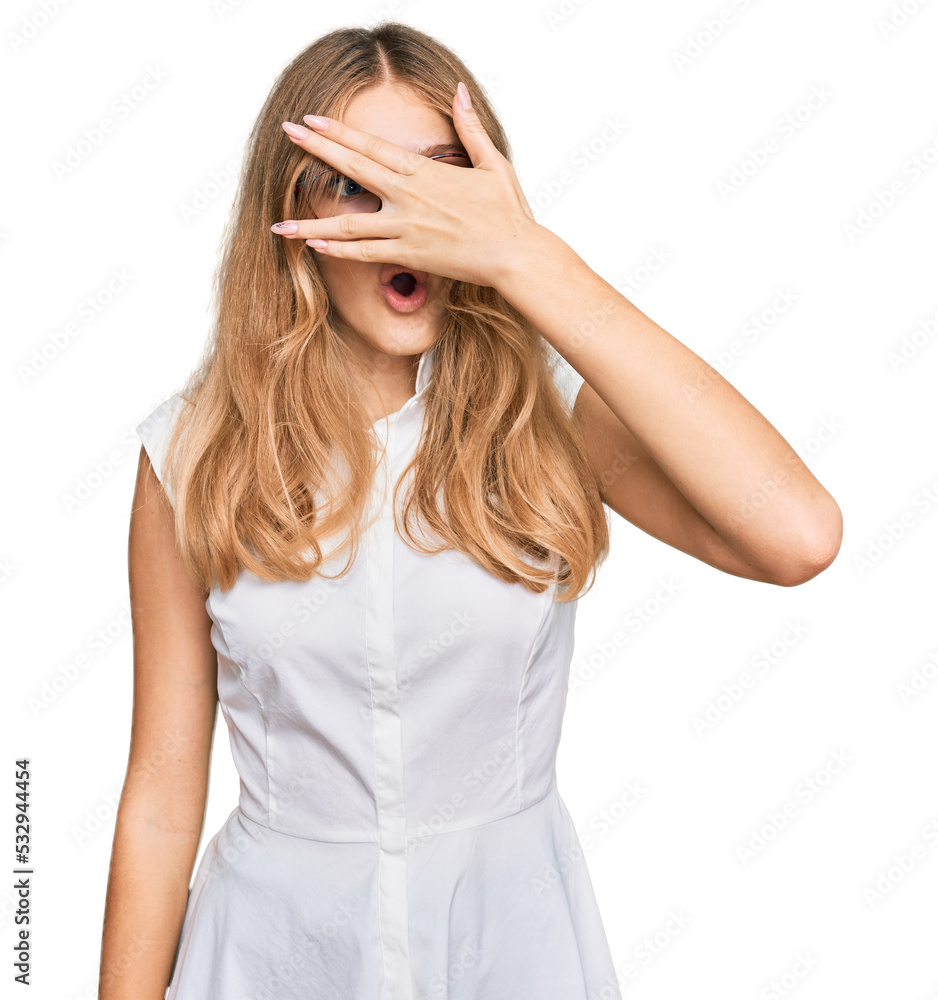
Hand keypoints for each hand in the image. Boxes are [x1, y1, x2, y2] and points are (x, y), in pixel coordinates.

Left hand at [272, 82, 540, 289]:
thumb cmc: (508, 212)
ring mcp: (407, 229)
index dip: (338, 132)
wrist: (516, 255)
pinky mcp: (410, 256)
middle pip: (353, 170)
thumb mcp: (492, 162)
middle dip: (317, 151)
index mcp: (425, 173)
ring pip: (350, 224)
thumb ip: (469, 127)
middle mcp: (409, 198)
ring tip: (279, 224)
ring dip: (311, 224)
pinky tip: (314, 248)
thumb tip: (459, 90)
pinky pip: (367, 254)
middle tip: (287, 134)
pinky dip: (339, 251)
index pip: (372, 147)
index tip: (310, 120)